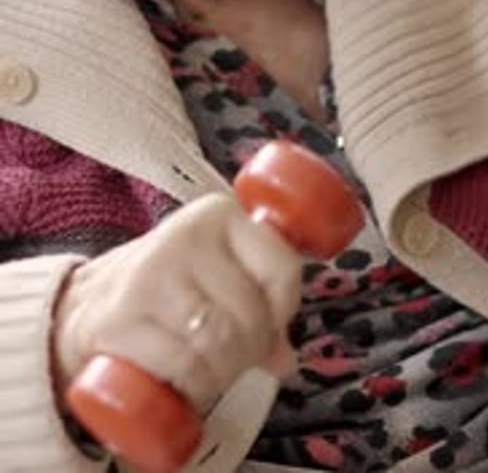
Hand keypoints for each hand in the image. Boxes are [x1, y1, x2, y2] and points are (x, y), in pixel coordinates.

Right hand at [52, 193, 301, 413]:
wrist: (83, 305)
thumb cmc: (165, 291)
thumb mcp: (214, 279)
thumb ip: (258, 307)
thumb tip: (286, 358)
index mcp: (218, 215)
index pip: (281, 267)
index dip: (281, 310)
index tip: (265, 326)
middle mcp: (185, 235)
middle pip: (250, 314)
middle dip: (248, 352)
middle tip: (227, 360)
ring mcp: (150, 274)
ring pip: (219, 343)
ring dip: (220, 375)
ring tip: (204, 373)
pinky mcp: (121, 318)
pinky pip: (184, 366)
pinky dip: (192, 388)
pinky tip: (182, 385)